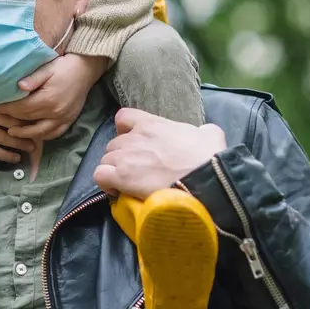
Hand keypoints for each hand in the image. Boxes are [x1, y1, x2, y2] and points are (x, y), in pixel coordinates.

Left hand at [0, 54, 107, 140]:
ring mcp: (64, 118)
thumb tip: (18, 87)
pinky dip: (43, 136)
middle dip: (12, 120)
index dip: (8, 109)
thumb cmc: (64, 66)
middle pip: (29, 119)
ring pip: (41, 132)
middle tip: (0, 119)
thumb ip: (33, 79)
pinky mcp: (70, 120)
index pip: (22, 108)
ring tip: (12, 133)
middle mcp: (56, 112)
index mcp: (48, 98)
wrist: (86, 69)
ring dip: (25, 134)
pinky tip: (34, 134)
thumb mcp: (47, 68)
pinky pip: (55, 133)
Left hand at [93, 108, 226, 198]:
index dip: (124, 130)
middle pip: (113, 144)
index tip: (133, 143)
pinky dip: (105, 183)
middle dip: (121, 156)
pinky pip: (100, 176)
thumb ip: (200, 131)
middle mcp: (133, 137)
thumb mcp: (209, 134)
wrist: (206, 179)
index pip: (123, 117)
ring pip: (105, 160)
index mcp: (151, 123)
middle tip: (135, 170)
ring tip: (128, 184)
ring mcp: (125, 156)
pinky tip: (117, 191)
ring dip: (113, 171)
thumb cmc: (209, 157)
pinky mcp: (121, 177)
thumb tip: (204, 135)